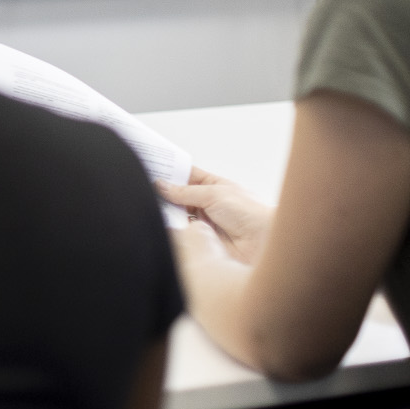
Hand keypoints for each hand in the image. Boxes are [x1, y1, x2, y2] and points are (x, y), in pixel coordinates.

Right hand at [157, 167, 273, 264]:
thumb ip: (185, 191)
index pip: (187, 175)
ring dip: (167, 210)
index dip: (171, 171)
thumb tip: (161, 185)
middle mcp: (208, 203)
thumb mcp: (213, 194)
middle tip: (145, 186)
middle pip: (179, 195)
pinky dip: (171, 227)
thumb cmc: (249, 213)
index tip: (153, 167)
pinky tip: (161, 222)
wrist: (263, 242)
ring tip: (150, 204)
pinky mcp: (201, 239)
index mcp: (214, 186)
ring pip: (178, 213)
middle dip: (164, 192)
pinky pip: (181, 231)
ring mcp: (204, 221)